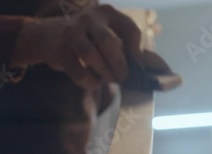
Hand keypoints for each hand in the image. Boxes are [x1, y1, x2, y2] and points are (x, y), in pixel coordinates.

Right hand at [28, 5, 142, 88]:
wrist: (47, 36)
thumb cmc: (86, 39)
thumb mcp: (107, 35)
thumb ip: (130, 49)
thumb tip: (164, 69)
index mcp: (108, 14)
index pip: (130, 29)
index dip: (136, 51)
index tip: (136, 65)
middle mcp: (91, 18)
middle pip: (109, 42)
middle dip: (118, 65)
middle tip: (122, 77)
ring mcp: (73, 32)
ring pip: (91, 55)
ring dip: (103, 72)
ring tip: (107, 79)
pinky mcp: (60, 49)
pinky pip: (77, 70)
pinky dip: (88, 80)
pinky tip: (93, 81)